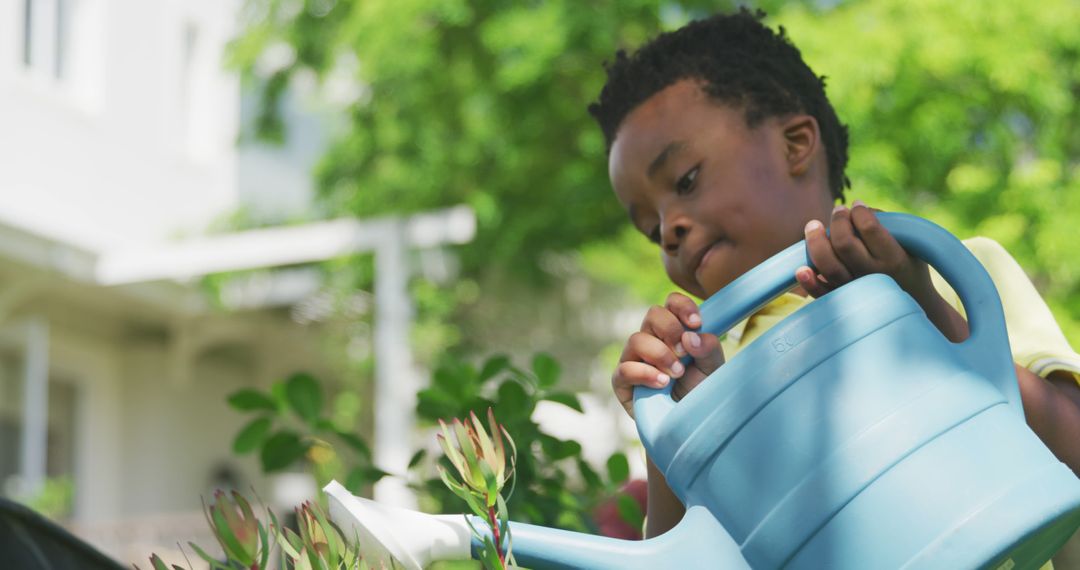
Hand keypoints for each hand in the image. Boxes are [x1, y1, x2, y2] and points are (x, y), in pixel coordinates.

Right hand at [612, 292, 724, 417]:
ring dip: (660, 354)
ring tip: (677, 373)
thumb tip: (691, 336)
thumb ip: (709, 349)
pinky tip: (661, 383)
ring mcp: (634, 359)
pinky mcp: (622, 382)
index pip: (671, 303)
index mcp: (675, 331)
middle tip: (685, 353)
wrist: (688, 426)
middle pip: (653, 314)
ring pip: (637, 339)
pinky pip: (625, 368)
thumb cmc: (700, 393)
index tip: (697, 323)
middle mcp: (652, 339)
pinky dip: (644, 373)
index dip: (682, 306)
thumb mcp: (713, 370)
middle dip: (671, 330)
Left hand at [796, 201, 933, 298]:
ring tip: (814, 226)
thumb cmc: (910, 268)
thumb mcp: (911, 245)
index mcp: (894, 259)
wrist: (917, 307)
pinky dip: (809, 282)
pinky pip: (821, 294)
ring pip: (828, 266)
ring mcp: (856, 290)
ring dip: (815, 242)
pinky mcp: (843, 302)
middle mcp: (873, 275)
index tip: (857, 205)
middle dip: (837, 221)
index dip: (858, 212)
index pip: (869, 228)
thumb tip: (858, 208)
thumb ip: (888, 225)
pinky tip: (802, 268)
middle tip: (838, 210)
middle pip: (844, 244)